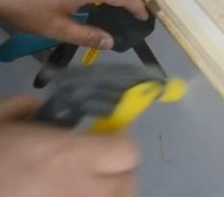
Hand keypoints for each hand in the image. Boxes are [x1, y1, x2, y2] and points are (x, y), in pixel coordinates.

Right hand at [0, 96, 138, 196]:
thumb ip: (22, 111)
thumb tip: (37, 109)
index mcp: (66, 156)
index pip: (127, 149)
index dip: (117, 143)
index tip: (101, 140)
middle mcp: (79, 190)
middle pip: (127, 184)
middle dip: (115, 175)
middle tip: (92, 170)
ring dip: (102, 195)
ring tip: (78, 190)